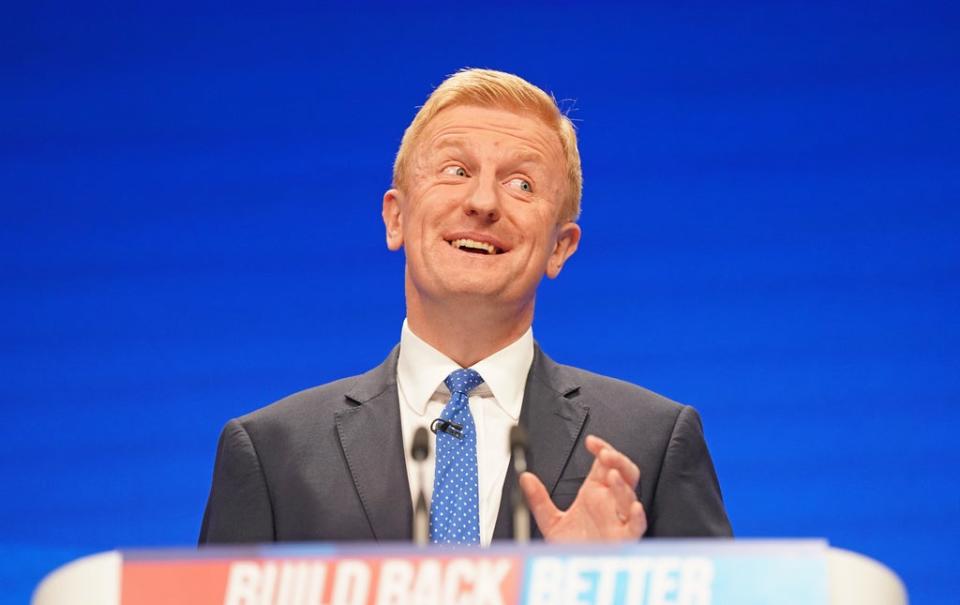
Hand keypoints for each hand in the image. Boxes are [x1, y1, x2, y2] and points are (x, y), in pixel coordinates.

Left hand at [519, 435, 645, 541]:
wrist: (576, 574)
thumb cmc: (573, 546)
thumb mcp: (551, 521)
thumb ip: (539, 500)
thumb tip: (525, 478)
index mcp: (596, 492)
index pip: (605, 463)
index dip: (602, 448)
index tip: (591, 442)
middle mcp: (610, 503)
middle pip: (624, 473)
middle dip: (618, 460)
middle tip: (605, 454)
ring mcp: (619, 520)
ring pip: (629, 496)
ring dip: (623, 485)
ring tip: (611, 475)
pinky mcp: (624, 539)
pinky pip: (636, 526)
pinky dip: (637, 516)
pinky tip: (633, 507)